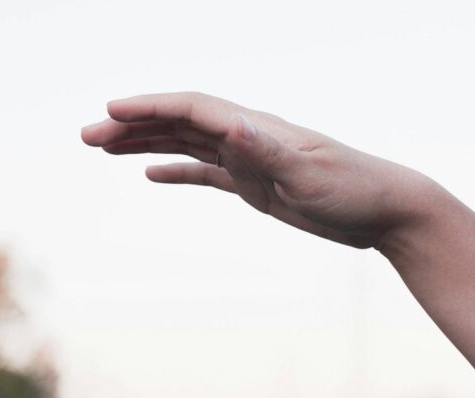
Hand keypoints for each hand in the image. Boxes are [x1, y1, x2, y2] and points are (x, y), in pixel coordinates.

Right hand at [81, 92, 434, 248]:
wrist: (388, 212)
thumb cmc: (357, 192)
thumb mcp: (311, 177)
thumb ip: (268, 153)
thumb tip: (231, 126)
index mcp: (258, 129)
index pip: (193, 109)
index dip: (149, 108)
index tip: (109, 112)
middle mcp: (249, 137)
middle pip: (180, 122)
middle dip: (134, 125)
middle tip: (87, 136)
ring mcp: (252, 160)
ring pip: (188, 144)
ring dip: (147, 142)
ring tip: (104, 147)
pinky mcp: (258, 185)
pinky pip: (207, 173)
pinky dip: (177, 169)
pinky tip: (151, 173)